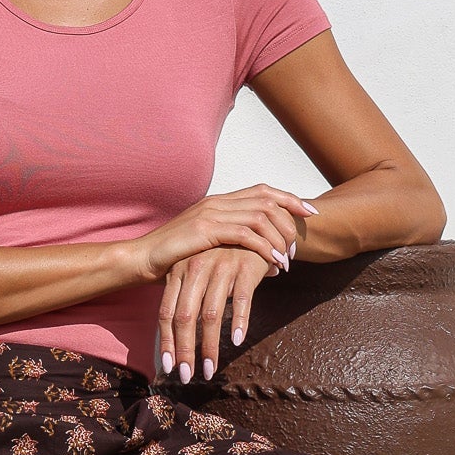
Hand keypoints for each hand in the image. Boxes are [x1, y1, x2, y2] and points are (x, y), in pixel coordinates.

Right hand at [134, 183, 319, 286]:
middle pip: (268, 200)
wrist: (143, 258)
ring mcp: (212, 213)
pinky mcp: (206, 229)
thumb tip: (259, 255)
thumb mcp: (208, 244)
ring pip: (261, 217)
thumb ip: (231, 242)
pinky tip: (274, 263)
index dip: (290, 199)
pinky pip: (246, 235)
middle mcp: (219, 201)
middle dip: (290, 222)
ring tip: (287, 260)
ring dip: (279, 238)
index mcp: (220, 201)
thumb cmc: (174, 256)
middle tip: (296, 248)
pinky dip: (265, 248)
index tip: (310, 212)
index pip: (264, 190)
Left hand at [156, 244, 282, 383]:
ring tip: (211, 370)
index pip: (166, 312)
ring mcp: (220, 266)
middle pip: (185, 317)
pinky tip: (237, 341)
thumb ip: (187, 297)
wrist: (256, 224)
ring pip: (210, 314)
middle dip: (185, 350)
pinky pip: (241, 299)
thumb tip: (177, 336)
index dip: (167, 341)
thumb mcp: (199, 270)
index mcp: (179, 271)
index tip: (168, 367)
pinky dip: (238, 321)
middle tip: (187, 376)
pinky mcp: (245, 266)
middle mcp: (195, 268)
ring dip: (210, 347)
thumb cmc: (223, 254)